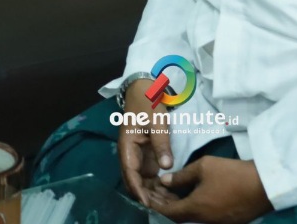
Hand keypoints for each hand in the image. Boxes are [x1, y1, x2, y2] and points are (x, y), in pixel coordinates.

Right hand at [118, 79, 175, 206]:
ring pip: (142, 181)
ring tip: (169, 204)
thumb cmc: (148, 102)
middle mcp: (130, 155)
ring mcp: (139, 156)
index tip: (148, 203)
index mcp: (127, 146)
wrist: (145, 88)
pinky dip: (158, 186)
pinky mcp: (147, 155)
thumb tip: (166, 166)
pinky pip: (150, 175)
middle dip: (147, 196)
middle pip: (135, 182)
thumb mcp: (157, 121)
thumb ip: (161, 143)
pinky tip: (170, 194)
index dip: (137, 190)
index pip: (129, 174)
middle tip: (164, 208)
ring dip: (153, 193)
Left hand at [147, 156, 271, 223]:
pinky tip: (191, 196)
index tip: (148, 195)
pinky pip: (204, 217)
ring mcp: (216, 223)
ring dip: (179, 206)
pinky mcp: (227, 222)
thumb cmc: (231, 173)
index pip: (167, 213)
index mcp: (195, 209)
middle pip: (178, 217)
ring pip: (191, 217)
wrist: (264, 186)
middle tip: (157, 191)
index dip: (155, 204)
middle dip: (165, 204)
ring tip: (171, 192)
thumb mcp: (203, 167)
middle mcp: (203, 221)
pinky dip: (193, 208)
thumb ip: (181, 175)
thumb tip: (165, 181)